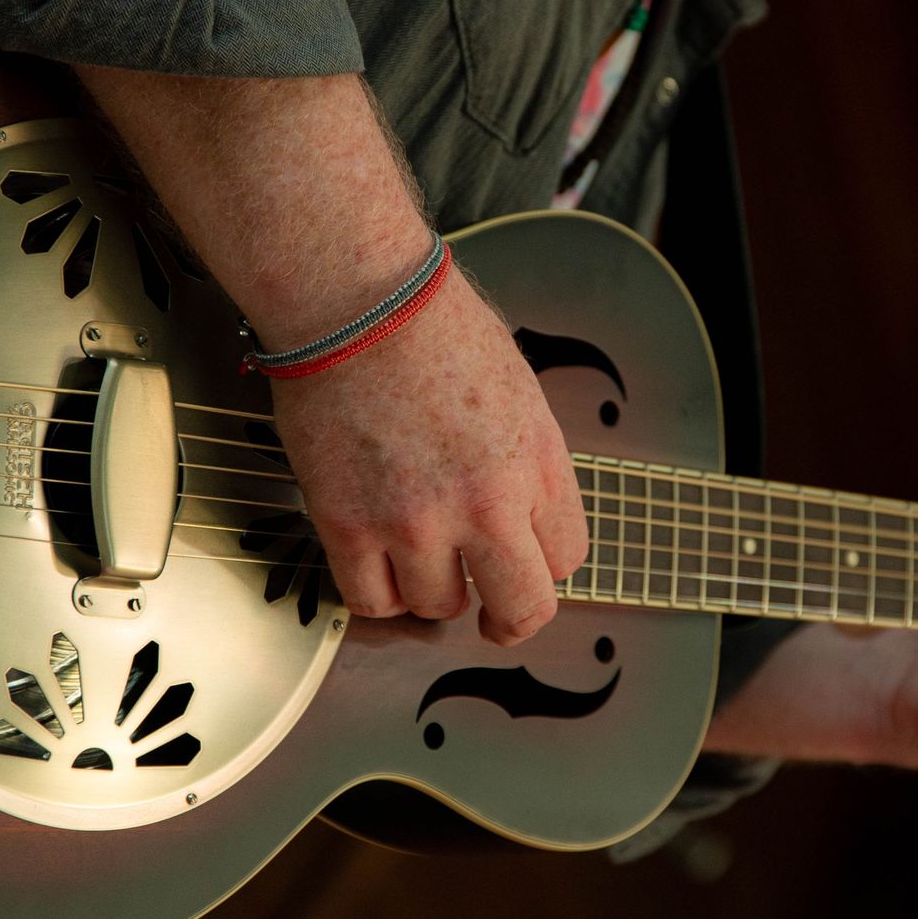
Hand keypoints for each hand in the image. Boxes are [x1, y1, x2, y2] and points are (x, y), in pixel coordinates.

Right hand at [271, 268, 588, 645]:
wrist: (356, 300)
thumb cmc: (432, 325)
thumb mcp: (518, 391)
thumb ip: (527, 462)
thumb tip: (523, 515)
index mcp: (538, 461)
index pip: (568, 558)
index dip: (544, 565)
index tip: (525, 561)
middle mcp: (488, 501)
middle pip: (524, 607)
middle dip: (510, 618)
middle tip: (495, 617)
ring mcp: (416, 520)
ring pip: (440, 609)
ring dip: (434, 591)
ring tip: (420, 558)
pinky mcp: (349, 524)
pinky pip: (372, 600)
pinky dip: (380, 593)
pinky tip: (380, 565)